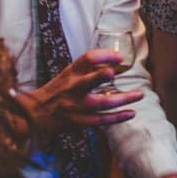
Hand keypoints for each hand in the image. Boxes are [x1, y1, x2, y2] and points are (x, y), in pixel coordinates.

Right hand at [18, 49, 143, 134]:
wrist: (38, 114)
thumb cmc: (58, 90)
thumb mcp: (69, 73)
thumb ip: (89, 67)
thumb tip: (116, 63)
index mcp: (71, 73)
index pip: (87, 59)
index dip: (103, 56)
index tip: (119, 57)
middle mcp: (74, 88)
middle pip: (87, 81)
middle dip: (99, 77)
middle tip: (112, 73)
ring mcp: (77, 106)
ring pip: (101, 103)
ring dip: (122, 100)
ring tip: (139, 95)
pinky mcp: (80, 121)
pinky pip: (102, 120)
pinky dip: (117, 117)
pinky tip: (131, 113)